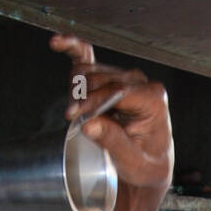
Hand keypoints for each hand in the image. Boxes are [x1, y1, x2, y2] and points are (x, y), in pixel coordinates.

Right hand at [48, 33, 173, 193]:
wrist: (146, 168)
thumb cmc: (145, 166)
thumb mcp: (133, 163)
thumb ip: (114, 142)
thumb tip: (89, 125)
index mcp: (153, 99)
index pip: (118, 89)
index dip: (94, 101)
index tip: (77, 116)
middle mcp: (139, 83)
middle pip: (100, 79)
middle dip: (84, 99)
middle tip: (74, 122)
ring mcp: (122, 78)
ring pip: (88, 73)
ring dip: (76, 91)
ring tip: (76, 114)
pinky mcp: (107, 79)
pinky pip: (86, 56)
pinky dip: (71, 48)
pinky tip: (57, 42)